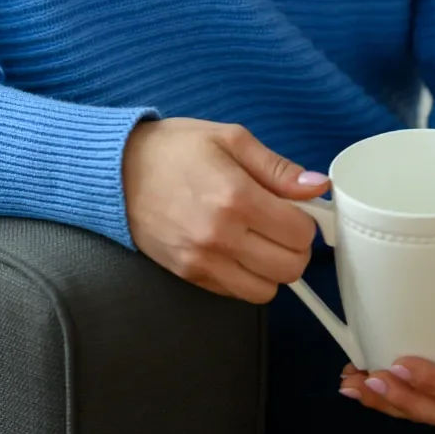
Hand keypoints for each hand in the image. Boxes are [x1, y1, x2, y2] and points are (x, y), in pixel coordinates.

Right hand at [122, 117, 331, 302]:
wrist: (117, 171)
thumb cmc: (173, 149)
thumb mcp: (229, 139)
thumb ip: (277, 167)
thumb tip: (317, 188)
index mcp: (236, 197)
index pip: (300, 232)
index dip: (307, 220)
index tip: (297, 209)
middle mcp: (221, 236)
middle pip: (290, 267)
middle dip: (294, 246)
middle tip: (281, 224)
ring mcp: (204, 261)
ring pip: (267, 290)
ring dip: (272, 268)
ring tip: (258, 239)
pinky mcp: (190, 276)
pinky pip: (238, 294)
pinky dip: (246, 278)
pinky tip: (236, 250)